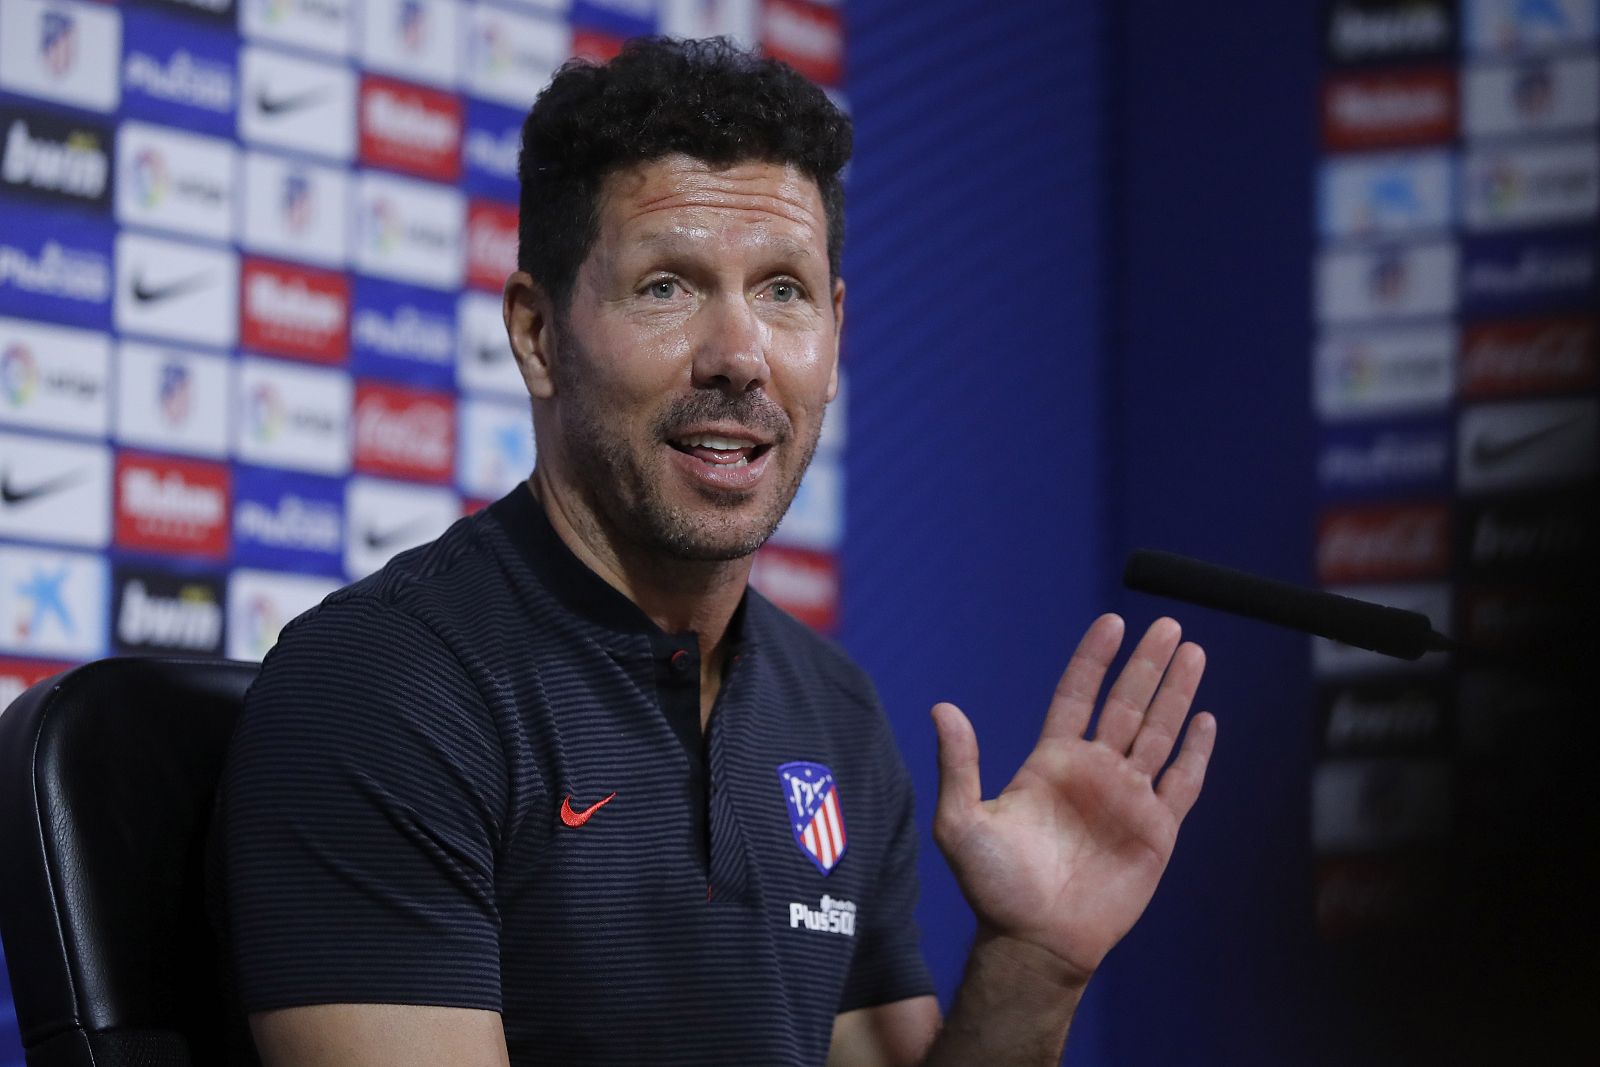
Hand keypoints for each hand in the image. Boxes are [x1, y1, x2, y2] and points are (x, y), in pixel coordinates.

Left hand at [930, 614, 1214, 987]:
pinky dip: (1196, 750)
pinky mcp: (1156, 831)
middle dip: (1148, 664)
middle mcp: (1093, 772)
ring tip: (1194, 651)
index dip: (1095, 659)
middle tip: (1170, 624)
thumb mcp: (962, 822)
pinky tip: (1205, 717)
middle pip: (1128, 704)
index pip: (1078, 695)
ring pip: (1159, 732)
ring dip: (1177, 692)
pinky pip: (1182, 782)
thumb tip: (941, 708)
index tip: (1113, 621)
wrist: (1035, 942)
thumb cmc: (994, 887)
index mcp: (1050, 762)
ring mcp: (1127, 799)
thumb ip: (958, 765)